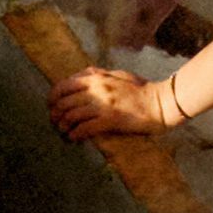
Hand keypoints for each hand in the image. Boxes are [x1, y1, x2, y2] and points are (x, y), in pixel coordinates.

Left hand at [50, 67, 173, 141]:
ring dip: (63, 126)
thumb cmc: (142, 89)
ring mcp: (103, 104)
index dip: (53, 97)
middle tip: (54, 122)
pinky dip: (76, 134)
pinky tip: (74, 138)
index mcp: (96, 77)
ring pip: (71, 115)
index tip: (51, 105)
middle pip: (64, 101)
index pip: (64, 85)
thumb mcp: (118, 75)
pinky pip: (85, 128)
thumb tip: (83, 75)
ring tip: (63, 132)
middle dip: (55, 114)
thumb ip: (99, 74)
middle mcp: (96, 89)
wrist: (161, 103)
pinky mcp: (111, 119)